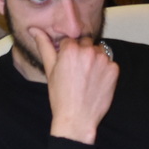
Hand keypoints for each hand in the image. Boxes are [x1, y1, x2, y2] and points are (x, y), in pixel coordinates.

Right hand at [27, 29, 116, 143]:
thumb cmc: (60, 96)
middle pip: (86, 42)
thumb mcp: (50, 70)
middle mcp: (87, 51)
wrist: (77, 118)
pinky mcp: (114, 69)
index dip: (68, 53)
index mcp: (70, 49)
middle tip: (78, 72)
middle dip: (82, 52)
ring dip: (94, 59)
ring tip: (87, 77)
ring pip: (99, 50)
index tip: (67, 65)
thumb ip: (44, 46)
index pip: (70, 41)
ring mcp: (103, 60)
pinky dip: (104, 69)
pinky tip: (96, 82)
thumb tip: (34, 29)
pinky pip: (109, 62)